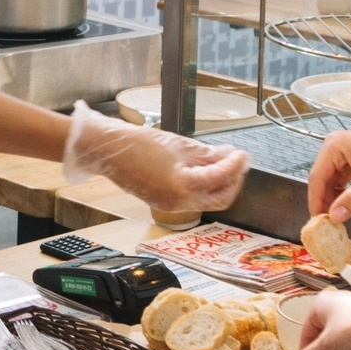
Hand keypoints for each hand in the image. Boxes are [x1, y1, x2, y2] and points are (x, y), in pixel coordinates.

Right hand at [60, 103, 247, 216]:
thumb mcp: (178, 144)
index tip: (242, 154)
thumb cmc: (135, 144)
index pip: (220, 178)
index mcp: (181, 186)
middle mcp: (177, 202)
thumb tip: (230, 156)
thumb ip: (207, 154)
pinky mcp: (163, 203)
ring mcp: (170, 205)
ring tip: (223, 160)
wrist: (107, 151)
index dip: (235, 165)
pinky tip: (204, 168)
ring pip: (207, 200)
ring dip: (219, 182)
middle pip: (219, 199)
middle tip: (239, 161)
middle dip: (233, 180)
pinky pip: (192, 198)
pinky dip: (202, 185)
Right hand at [307, 125, 350, 219]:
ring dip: (333, 199)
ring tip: (335, 218)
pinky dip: (343, 195)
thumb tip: (334, 216)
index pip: (316, 177)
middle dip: (324, 201)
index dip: (315, 200)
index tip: (317, 220)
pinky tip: (344, 207)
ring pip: (332, 182)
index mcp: (334, 146)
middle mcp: (335, 149)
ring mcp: (345, 156)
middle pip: (322, 180)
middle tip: (325, 223)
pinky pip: (343, 182)